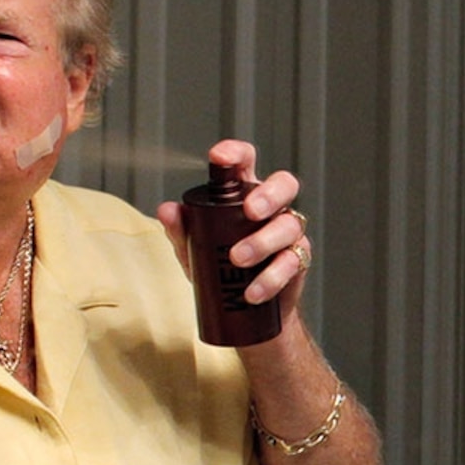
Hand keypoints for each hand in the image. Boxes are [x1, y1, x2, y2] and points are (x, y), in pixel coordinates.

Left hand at [156, 138, 311, 327]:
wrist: (246, 311)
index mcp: (244, 195)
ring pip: (289, 225)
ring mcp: (288, 233)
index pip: (245, 162)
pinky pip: (292, 262)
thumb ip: (182, 230)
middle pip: (284, 184)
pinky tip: (252, 290)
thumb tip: (167, 210)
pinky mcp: (298, 261)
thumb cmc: (222, 271)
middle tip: (250, 212)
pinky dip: (270, 277)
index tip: (218, 157)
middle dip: (269, 194)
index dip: (235, 153)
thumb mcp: (195, 250)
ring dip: (263, 241)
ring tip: (238, 259)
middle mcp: (272, 208)